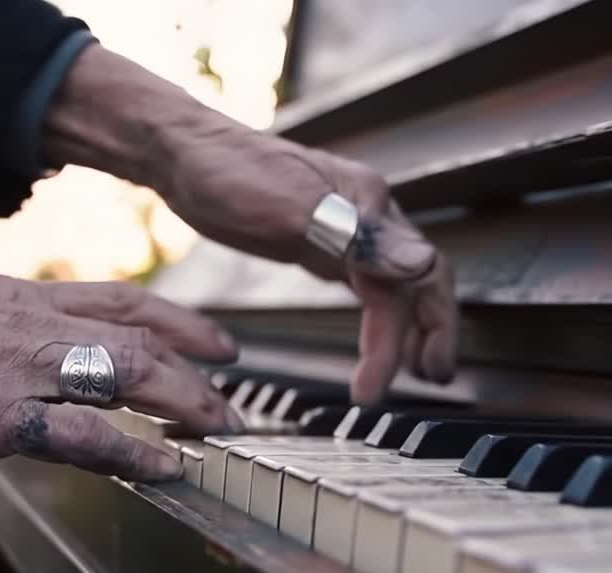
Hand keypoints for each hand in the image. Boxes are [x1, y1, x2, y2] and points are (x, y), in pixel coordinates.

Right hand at [0, 275, 241, 480]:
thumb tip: (24, 349)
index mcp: (13, 298)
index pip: (116, 300)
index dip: (175, 319)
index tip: (213, 337)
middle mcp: (26, 323)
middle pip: (137, 335)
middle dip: (196, 363)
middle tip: (233, 391)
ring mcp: (15, 368)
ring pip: (125, 374)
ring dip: (183, 403)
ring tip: (219, 428)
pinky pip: (83, 436)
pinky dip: (133, 453)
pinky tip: (166, 469)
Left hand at [43, 44, 456, 404]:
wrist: (180, 152)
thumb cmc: (225, 168)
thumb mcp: (288, 207)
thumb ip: (354, 237)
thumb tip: (420, 262)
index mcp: (368, 204)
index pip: (416, 276)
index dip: (416, 331)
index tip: (398, 379)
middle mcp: (366, 215)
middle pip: (419, 281)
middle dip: (431, 333)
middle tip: (431, 381)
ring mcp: (344, 229)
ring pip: (395, 286)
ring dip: (407, 330)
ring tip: (410, 373)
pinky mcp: (319, 242)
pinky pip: (366, 284)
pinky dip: (378, 317)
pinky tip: (376, 338)